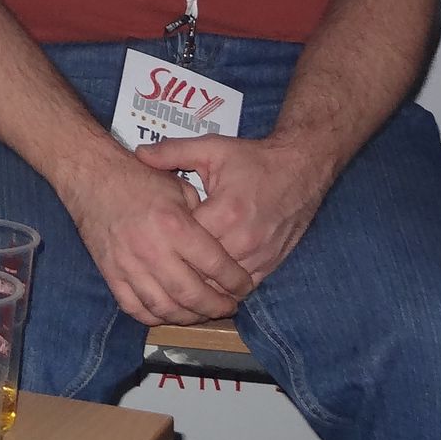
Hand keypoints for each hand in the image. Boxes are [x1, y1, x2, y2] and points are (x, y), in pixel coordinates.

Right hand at [54, 142, 253, 325]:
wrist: (93, 178)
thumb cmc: (140, 179)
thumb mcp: (180, 187)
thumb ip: (203, 219)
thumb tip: (222, 248)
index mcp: (174, 225)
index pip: (215, 265)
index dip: (236, 281)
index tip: (245, 286)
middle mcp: (152, 249)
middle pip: (192, 294)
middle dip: (217, 306)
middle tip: (229, 306)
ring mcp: (129, 265)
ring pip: (165, 308)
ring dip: (189, 317)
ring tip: (203, 313)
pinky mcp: (111, 273)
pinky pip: (135, 308)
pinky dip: (155, 317)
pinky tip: (169, 312)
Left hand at [136, 130, 334, 284]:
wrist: (301, 169)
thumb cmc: (254, 160)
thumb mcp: (212, 149)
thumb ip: (173, 152)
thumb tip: (139, 154)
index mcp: (224, 212)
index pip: (185, 244)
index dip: (165, 245)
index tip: (150, 241)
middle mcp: (243, 241)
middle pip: (200, 272)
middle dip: (178, 272)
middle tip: (156, 269)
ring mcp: (259, 257)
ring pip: (220, 287)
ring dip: (200, 286)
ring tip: (176, 282)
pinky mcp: (270, 265)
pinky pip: (242, 289)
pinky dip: (223, 290)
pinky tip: (205, 285)